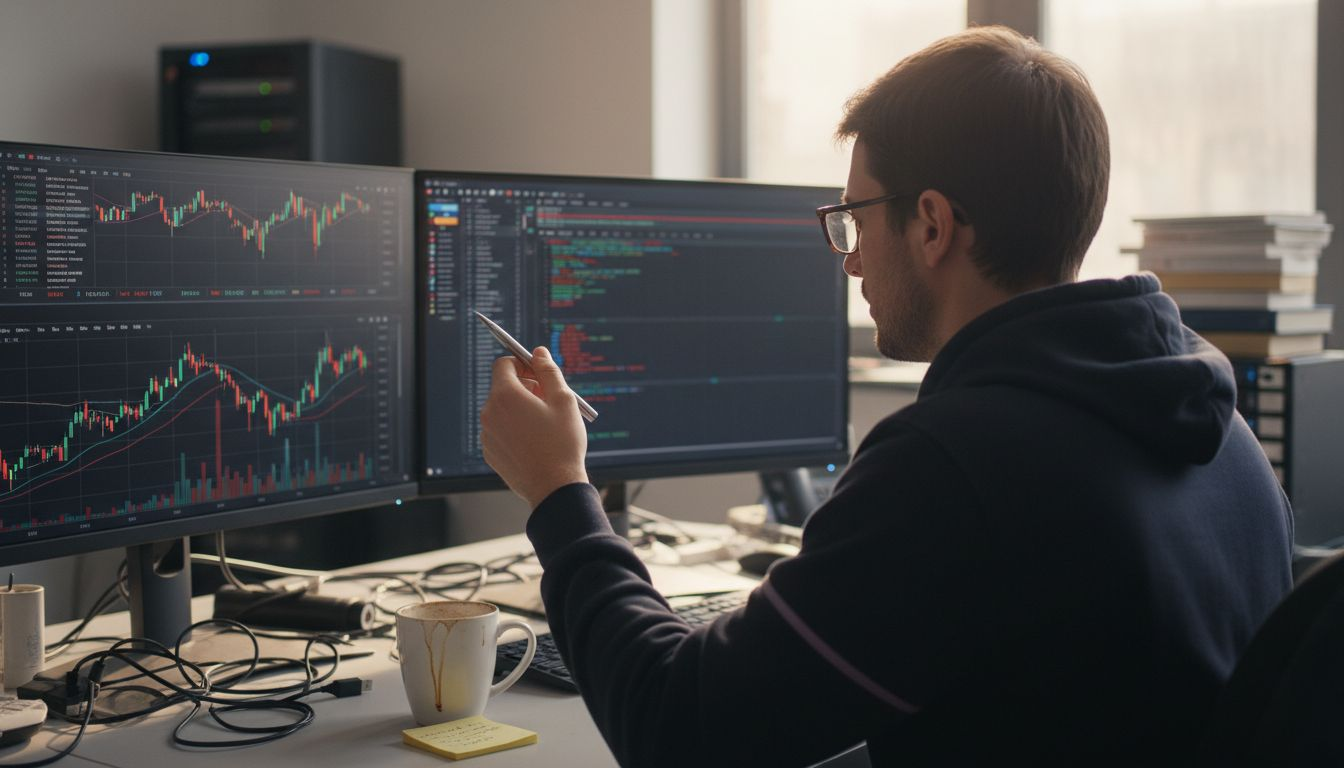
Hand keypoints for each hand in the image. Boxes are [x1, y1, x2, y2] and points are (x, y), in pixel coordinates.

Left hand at [480, 346, 588, 507]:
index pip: (503, 364)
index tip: (538, 374)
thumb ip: (549, 371)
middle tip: (547, 399)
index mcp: (506, 396)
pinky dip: (514, 429)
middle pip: (502, 387)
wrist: (554, 488)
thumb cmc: (562, 444)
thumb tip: (539, 352)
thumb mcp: (563, 400)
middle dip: (524, 387)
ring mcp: (487, 435)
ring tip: (545, 424)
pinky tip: (535, 442)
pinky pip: (500, 431)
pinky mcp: (490, 453)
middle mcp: (490, 413)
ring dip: (519, 409)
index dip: (522, 363)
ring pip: (501, 410)